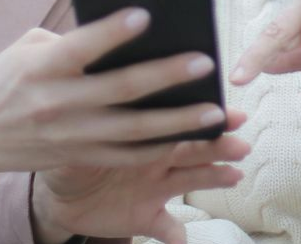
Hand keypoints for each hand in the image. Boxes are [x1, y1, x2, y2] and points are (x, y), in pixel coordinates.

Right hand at [0, 8, 232, 192]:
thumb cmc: (3, 79)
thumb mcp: (28, 47)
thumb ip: (72, 40)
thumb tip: (122, 32)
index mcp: (42, 66)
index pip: (82, 46)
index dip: (113, 31)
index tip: (145, 14)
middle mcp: (57, 103)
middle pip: (120, 90)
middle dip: (167, 76)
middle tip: (204, 62)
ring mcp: (70, 136)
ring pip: (134, 130)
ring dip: (178, 121)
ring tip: (214, 110)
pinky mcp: (77, 157)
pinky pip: (126, 156)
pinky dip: (159, 147)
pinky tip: (188, 137)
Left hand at [31, 109, 249, 243]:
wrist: (59, 187)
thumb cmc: (71, 142)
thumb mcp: (81, 121)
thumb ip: (95, 105)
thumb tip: (99, 72)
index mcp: (146, 129)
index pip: (180, 118)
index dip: (206, 115)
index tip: (229, 111)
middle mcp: (159, 156)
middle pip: (195, 148)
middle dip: (220, 145)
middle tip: (241, 143)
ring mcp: (155, 187)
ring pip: (191, 181)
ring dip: (214, 178)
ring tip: (234, 175)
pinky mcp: (145, 217)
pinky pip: (165, 228)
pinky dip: (175, 234)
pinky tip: (183, 237)